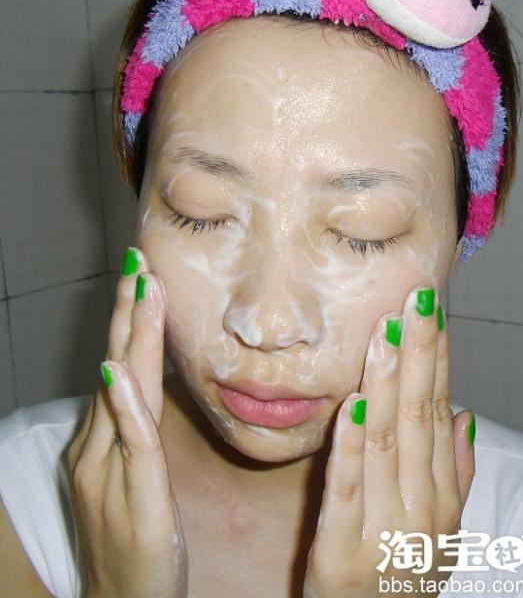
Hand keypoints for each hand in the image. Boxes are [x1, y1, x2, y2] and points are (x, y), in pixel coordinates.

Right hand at [66, 247, 187, 597]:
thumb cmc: (136, 539)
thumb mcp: (138, 475)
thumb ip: (136, 431)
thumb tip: (140, 388)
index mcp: (108, 437)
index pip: (122, 365)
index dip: (132, 320)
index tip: (144, 275)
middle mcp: (100, 445)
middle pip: (117, 364)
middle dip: (128, 310)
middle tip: (138, 261)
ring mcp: (109, 471)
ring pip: (122, 391)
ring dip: (131, 338)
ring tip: (141, 290)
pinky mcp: (133, 499)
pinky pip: (130, 444)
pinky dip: (124, 406)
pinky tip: (119, 373)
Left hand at [303, 285, 475, 596]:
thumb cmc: (405, 579)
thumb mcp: (442, 532)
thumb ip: (456, 474)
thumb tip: (465, 413)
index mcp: (442, 499)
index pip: (439, 412)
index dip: (437, 360)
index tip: (433, 313)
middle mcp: (419, 509)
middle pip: (417, 417)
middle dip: (417, 353)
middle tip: (415, 299)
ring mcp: (381, 529)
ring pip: (385, 442)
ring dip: (385, 383)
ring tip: (386, 331)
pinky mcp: (339, 550)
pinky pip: (346, 488)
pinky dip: (349, 444)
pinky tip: (351, 403)